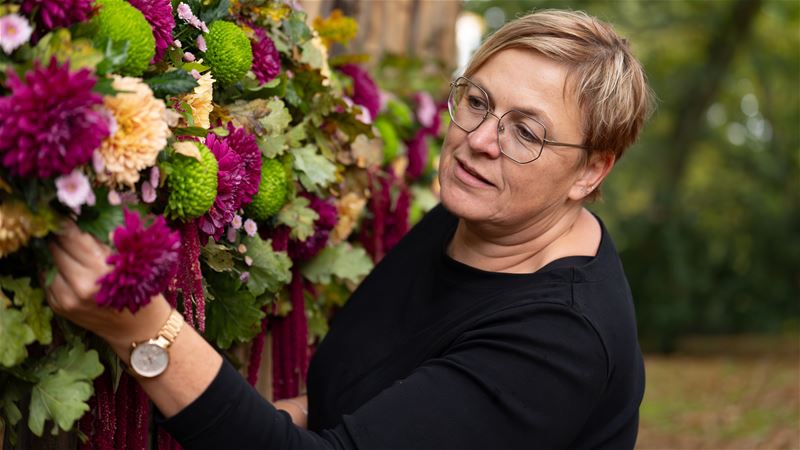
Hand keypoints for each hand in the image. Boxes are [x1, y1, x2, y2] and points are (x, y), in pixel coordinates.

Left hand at [47, 221, 170, 357]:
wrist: (139, 329)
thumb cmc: (143, 289)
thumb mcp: (136, 259)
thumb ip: (112, 237)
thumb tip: (89, 214)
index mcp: (101, 269)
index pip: (71, 235)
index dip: (67, 220)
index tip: (67, 211)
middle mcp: (79, 285)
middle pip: (56, 246)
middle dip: (61, 235)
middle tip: (69, 227)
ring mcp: (66, 298)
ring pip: (48, 261)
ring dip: (57, 252)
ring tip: (71, 248)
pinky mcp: (59, 306)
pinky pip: (48, 278)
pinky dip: (57, 269)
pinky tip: (71, 268)